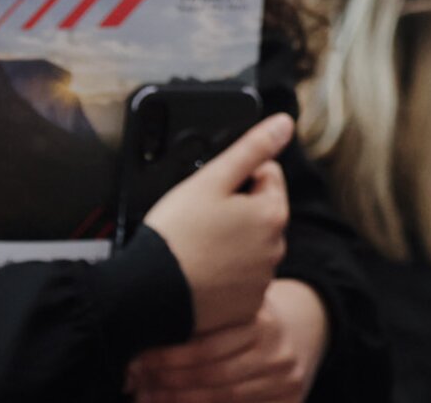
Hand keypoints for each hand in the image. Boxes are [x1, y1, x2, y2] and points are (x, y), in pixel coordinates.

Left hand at [127, 280, 327, 402]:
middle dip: (170, 383)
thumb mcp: (233, 314)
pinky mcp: (291, 402)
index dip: (169, 357)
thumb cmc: (247, 328)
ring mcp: (286, 381)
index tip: (140, 360)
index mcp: (263, 323)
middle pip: (213, 376)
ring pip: (223, 398)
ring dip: (181, 401)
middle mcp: (278, 353)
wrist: (291, 343)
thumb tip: (145, 335)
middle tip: (139, 384)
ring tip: (151, 397)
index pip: (208, 347)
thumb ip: (203, 318)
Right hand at [142, 113, 293, 334]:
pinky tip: (200, 272)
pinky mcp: (246, 307)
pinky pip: (241, 279)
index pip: (268, 176)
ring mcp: (261, 281)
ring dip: (232, 242)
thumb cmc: (176, 234)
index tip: (212, 192)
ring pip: (251, 246)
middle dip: (237, 210)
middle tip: (200, 219)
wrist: (146, 295)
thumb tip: (284, 123)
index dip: (238, 177)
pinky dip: (226, 274)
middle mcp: (275, 249)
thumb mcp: (211, 179)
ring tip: (197, 246)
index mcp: (272, 214)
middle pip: (260, 212)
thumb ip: (252, 148)